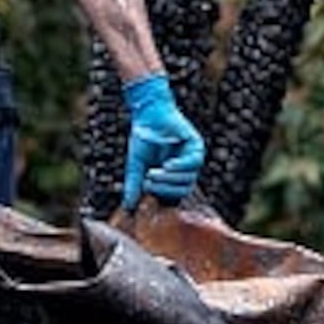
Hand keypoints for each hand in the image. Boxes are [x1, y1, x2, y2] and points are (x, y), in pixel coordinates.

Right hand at [119, 74, 206, 208]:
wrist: (148, 115)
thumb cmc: (144, 140)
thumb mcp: (136, 166)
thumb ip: (134, 185)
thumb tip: (127, 207)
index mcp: (173, 178)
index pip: (173, 197)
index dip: (161, 197)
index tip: (145, 192)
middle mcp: (185, 171)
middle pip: (183, 192)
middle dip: (164, 189)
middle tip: (148, 181)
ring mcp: (192, 160)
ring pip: (189, 180)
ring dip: (169, 179)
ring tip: (153, 172)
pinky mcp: (197, 147)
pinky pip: (193, 163)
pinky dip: (180, 167)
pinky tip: (167, 164)